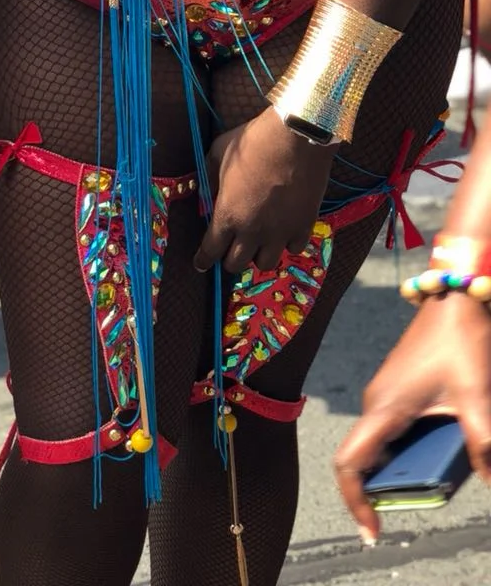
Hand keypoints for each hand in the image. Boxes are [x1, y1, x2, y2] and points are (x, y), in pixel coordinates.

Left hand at [195, 104, 334, 274]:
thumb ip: (208, 178)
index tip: (200, 263)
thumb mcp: (219, 154)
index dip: (203, 259)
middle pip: (237, 264)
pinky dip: (286, 244)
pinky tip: (283, 232)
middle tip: (229, 249)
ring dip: (258, 255)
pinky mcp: (304, 227)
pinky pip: (293, 249)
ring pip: (266, 264)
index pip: (210, 251)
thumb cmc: (252, 143)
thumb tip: (205, 195)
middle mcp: (252, 231)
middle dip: (229, 260)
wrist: (294, 138)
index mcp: (228, 215)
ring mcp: (280, 233)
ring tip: (257, 243)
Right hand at [334, 293, 490, 540]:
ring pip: (381, 445)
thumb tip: (489, 480)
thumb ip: (483, 444)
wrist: (455, 294)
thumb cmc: (460, 341)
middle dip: (385, 492)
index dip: (354, 502)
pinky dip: (408, 452)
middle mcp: (376, 404)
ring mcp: (384, 395)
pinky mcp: (397, 389)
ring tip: (438, 481)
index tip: (372, 531)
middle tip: (420, 507)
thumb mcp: (478, 397)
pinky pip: (393, 430)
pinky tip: (441, 453)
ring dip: (401, 470)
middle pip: (364, 460)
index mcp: (385, 409)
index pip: (349, 463)